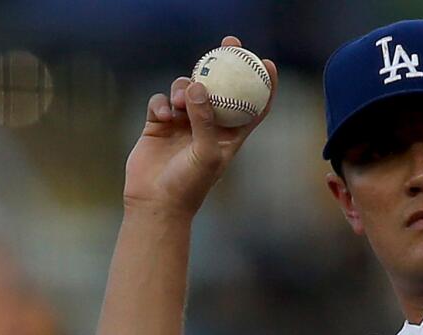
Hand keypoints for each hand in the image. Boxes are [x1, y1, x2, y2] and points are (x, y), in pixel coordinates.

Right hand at [122, 35, 277, 220]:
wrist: (156, 202)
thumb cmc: (189, 185)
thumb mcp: (206, 153)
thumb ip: (205, 120)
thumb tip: (199, 86)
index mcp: (231, 136)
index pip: (254, 106)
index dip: (264, 84)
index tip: (267, 62)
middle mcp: (209, 126)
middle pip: (221, 88)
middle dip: (225, 64)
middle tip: (228, 43)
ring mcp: (183, 123)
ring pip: (188, 89)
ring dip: (185, 87)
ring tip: (181, 102)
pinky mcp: (159, 124)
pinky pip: (162, 101)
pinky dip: (162, 103)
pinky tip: (163, 116)